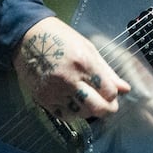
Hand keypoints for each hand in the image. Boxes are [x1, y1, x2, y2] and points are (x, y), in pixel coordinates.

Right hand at [13, 17, 130, 120]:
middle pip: (97, 108)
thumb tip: (125, 89)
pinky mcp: (43, 99)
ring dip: (90, 110)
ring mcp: (54, 91)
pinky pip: (64, 115)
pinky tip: (75, 103)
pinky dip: (73, 113)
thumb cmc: (60, 38)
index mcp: (84, 63)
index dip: (113, 94)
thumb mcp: (87, 48)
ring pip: (82, 114)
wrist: (26, 37)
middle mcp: (69, 79)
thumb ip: (107, 71)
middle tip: (108, 105)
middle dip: (107, 109)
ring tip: (89, 100)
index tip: (111, 92)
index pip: (108, 91)